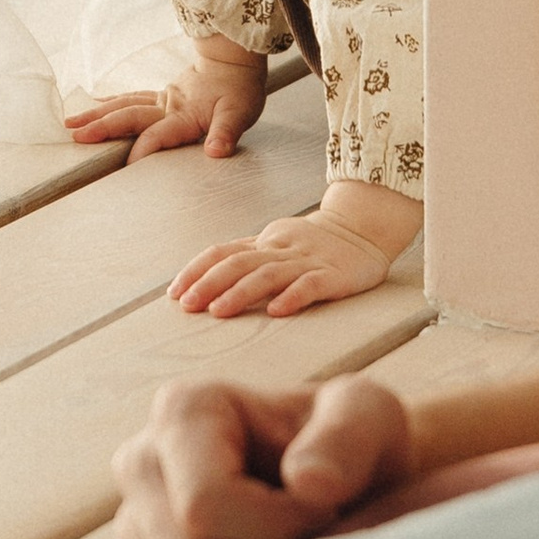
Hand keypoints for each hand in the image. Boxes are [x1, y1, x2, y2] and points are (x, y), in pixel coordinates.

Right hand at [65, 36, 267, 165]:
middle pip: (130, 116)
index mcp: (185, 115)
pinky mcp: (160, 94)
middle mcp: (167, 106)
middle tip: (76, 136)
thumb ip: (225, 133)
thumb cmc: (239, 90)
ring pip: (123, 105)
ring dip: (97, 114)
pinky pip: (129, 98)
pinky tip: (94, 107)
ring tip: (71, 123)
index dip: (144, 149)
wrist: (234, 60)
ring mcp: (160, 99)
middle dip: (102, 127)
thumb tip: (215, 151)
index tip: (127, 164)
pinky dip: (110, 103)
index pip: (159, 135)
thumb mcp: (239, 113)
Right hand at [110, 371, 415, 538]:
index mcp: (184, 412)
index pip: (203, 505)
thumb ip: (349, 438)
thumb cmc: (356, 447)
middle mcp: (142, 466)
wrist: (352, 491)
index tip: (326, 513)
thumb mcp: (372, 419)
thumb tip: (307, 481)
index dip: (277, 527)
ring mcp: (134, 528)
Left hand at [168, 177, 418, 318]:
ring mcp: (307, 260)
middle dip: (209, 284)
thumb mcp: (276, 244)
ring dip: (240, 292)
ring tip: (218, 311)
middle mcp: (280, 249)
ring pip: (268, 273)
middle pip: (238, 262)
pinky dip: (292, 296)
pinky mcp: (334, 275)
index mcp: (264, 243)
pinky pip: (311, 284)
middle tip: (188, 306)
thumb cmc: (313, 244)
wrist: (363, 227)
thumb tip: (203, 283)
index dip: (196, 270)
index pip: (222, 252)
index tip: (174, 293)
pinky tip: (277, 311)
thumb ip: (246, 260)